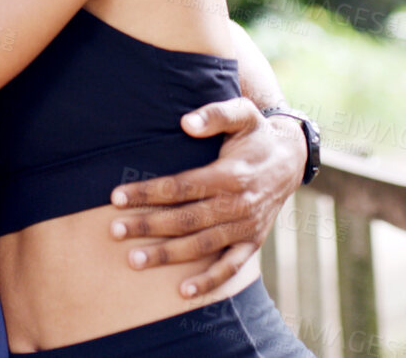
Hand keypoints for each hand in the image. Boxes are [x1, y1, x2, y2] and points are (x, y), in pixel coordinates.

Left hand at [107, 96, 304, 298]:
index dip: (149, 193)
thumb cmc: (256, 134)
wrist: (291, 159)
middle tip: (114, 231)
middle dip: (148, 226)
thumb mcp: (243, 113)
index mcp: (230, 174)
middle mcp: (238, 204)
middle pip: (185, 219)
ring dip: (167, 255)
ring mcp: (245, 227)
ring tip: (133, 260)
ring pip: (201, 245)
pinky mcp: (252, 242)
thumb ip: (215, 115)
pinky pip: (231, 267)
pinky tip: (183, 291)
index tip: (117, 197)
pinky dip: (209, 281)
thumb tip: (186, 122)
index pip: (182, 186)